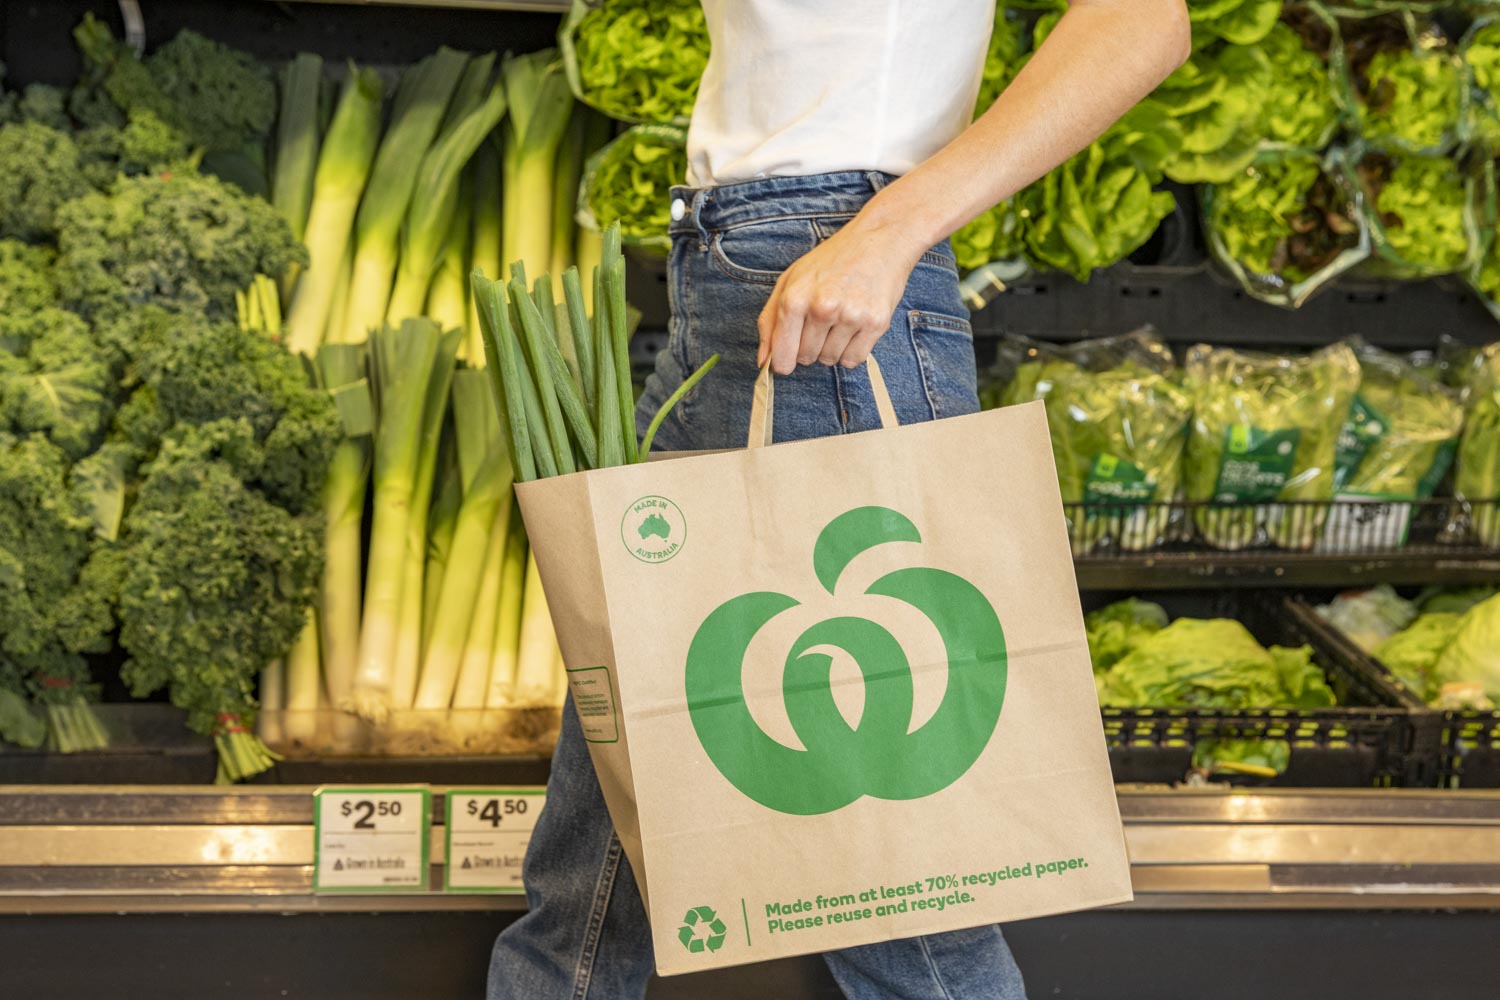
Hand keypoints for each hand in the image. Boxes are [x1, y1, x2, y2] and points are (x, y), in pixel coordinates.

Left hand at [757, 215, 924, 374]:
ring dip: (832, 348)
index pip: (782, 356)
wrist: (878, 240)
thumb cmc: (831, 260)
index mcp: (794, 299)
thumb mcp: (790, 280)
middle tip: (820, 321)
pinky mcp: (875, 323)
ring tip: (839, 319)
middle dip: (809, 347)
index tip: (788, 359)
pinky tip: (853, 328)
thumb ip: (770, 321)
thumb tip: (763, 361)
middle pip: (806, 358)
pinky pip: (854, 359)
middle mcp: (822, 309)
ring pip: (830, 360)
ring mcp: (850, 316)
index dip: (784, 362)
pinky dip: (851, 351)